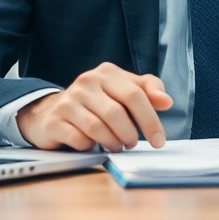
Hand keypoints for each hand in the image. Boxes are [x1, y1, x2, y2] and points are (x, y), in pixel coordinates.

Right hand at [16, 62, 172, 152]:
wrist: (51, 111)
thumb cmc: (97, 101)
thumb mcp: (124, 89)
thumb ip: (148, 90)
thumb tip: (167, 101)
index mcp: (107, 72)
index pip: (135, 95)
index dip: (150, 120)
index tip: (159, 140)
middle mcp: (86, 82)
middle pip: (116, 113)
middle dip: (130, 134)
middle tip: (133, 144)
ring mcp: (68, 101)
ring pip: (98, 128)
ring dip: (112, 142)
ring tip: (117, 146)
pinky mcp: (54, 121)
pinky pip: (79, 139)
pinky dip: (91, 147)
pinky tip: (92, 145)